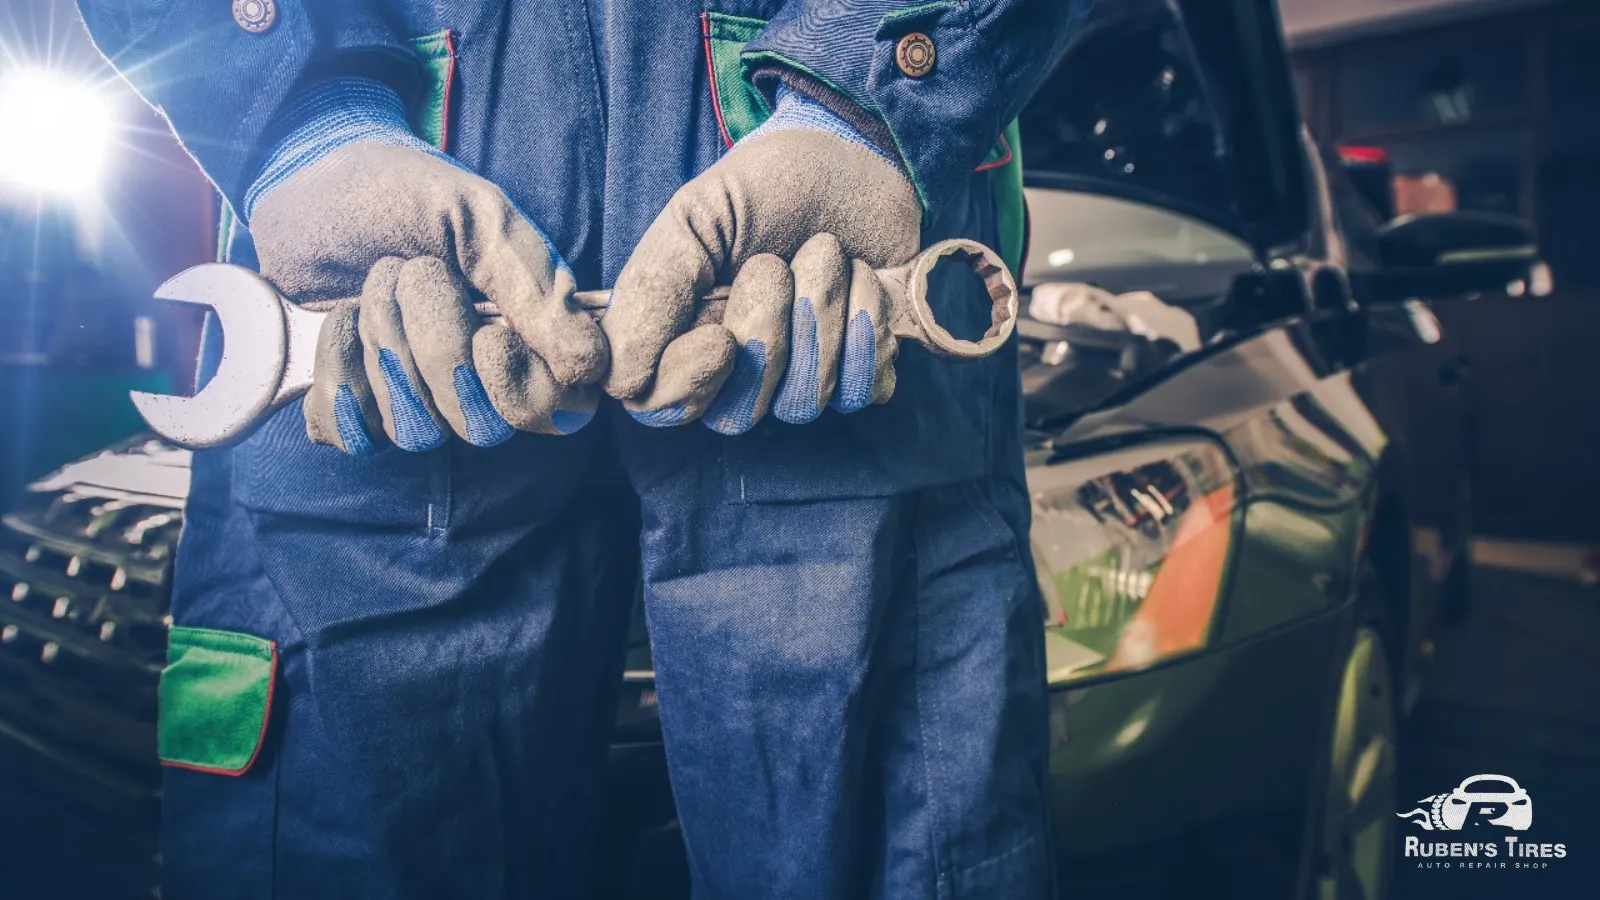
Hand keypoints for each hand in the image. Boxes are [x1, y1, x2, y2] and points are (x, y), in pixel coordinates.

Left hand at [246, 80, 605, 452]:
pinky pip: (353, 434)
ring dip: (388, 348)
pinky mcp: (351, 405)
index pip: (558, 412)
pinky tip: (337, 321)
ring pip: (418, 431)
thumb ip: (536, 289)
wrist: (310, 176)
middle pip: (482, 427)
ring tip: (371, 285)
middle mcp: (475, 380)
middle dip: (439, 346)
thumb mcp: (480, 218)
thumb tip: (590, 367)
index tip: (490, 336)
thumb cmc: (405, 193)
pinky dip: (341, 371)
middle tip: (413, 272)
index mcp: (526, 338)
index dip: (526, 393)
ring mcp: (412, 398)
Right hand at [602, 88, 918, 433]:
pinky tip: (864, 280)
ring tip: (827, 253)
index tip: (721, 338)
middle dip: (766, 338)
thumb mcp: (696, 217)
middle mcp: (736, 371)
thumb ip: (651, 289)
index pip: (659, 406)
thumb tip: (615, 378)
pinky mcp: (860, 371)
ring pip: (802, 405)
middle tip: (775, 265)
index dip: (688, 385)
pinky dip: (868, 329)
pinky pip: (862, 392)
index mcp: (681, 334)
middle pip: (735, 415)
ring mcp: (800, 377)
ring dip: (821, 317)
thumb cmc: (768, 186)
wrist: (856, 156)